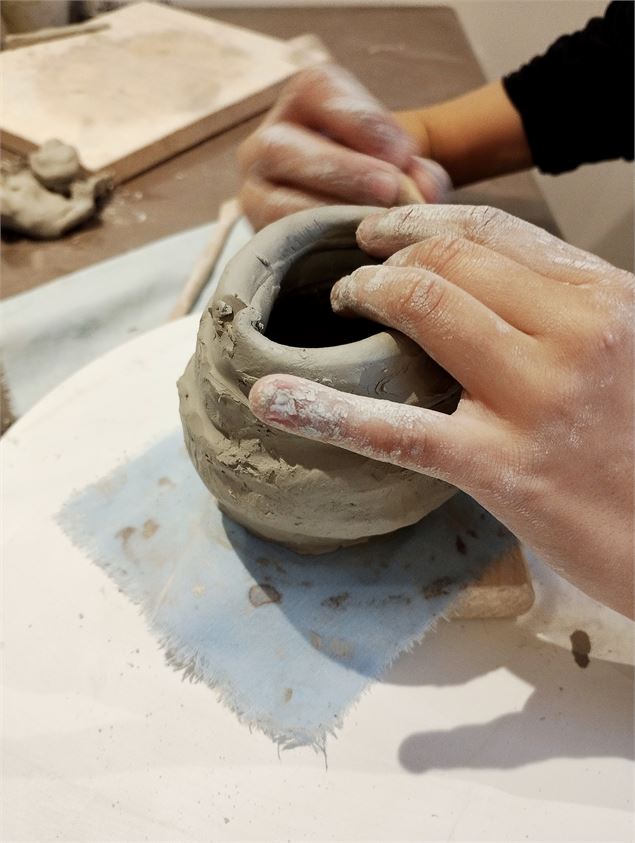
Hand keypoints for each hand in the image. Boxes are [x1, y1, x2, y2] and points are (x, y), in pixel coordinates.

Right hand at [238, 64, 449, 229]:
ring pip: (273, 200)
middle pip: (284, 147)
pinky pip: (278, 242)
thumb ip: (416, 170)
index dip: (359, 119)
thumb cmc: (377, 178)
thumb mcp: (398, 164)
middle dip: (341, 170)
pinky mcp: (260, 237)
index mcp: (302, 104)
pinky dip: (316, 246)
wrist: (350, 220)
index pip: (316, 88)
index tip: (402, 151)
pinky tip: (352, 250)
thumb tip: (426, 191)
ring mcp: (253, 193)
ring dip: (327, 213)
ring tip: (372, 223)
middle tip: (388, 188)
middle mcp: (266, 143)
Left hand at [249, 205, 634, 617]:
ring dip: (365, 294)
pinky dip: (324, 410)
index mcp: (606, 297)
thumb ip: (573, 311)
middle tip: (355, 275)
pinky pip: (395, 429)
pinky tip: (273, 400)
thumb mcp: (634, 351)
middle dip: (385, 255)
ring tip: (341, 307)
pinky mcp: (500, 469)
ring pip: (422, 306)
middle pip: (449, 259)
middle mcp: (574, 332)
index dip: (421, 219)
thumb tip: (499, 285)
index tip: (383, 227)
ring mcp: (535, 399)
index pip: (493, 230)